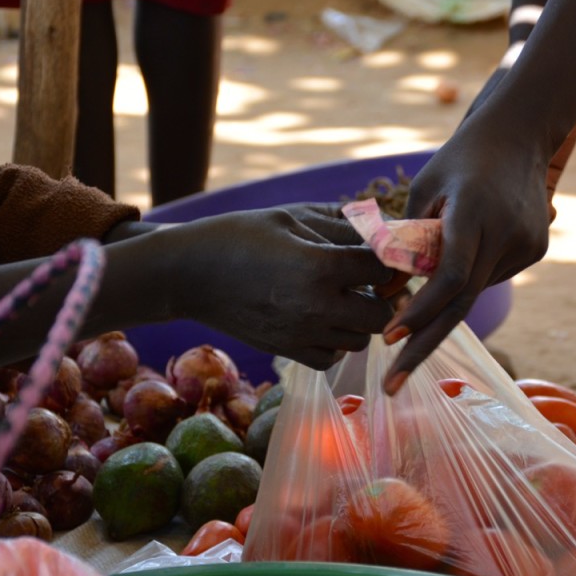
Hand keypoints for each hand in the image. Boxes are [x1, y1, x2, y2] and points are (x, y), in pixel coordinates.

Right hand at [169, 207, 394, 368]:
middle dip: (381, 296)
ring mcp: (302, 333)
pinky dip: (335, 342)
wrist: (188, 274)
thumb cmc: (239, 235)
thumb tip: (383, 230)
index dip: (388, 258)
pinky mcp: (286, 351)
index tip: (379, 253)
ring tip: (341, 298)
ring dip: (359, 320)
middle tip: (366, 281)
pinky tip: (323, 320)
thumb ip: (340, 226)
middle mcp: (316, 305)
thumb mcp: (290, 217)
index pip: (382, 267)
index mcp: (320, 265)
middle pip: (381, 313)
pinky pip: (331, 358)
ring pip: (360, 340)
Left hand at [380, 126, 552, 392]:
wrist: (522, 133)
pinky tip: (470, 247)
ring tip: (428, 277)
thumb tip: (387, 293)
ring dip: (443, 301)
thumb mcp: (425, 189)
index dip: (418, 311)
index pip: (448, 276)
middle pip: (460, 304)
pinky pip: (491, 276)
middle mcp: (505, 233)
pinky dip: (469, 278)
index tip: (388, 338)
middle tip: (391, 387)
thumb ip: (407, 239)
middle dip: (421, 347)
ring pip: (474, 291)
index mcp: (473, 213)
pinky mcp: (536, 249)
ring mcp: (526, 244)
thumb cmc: (461, 159)